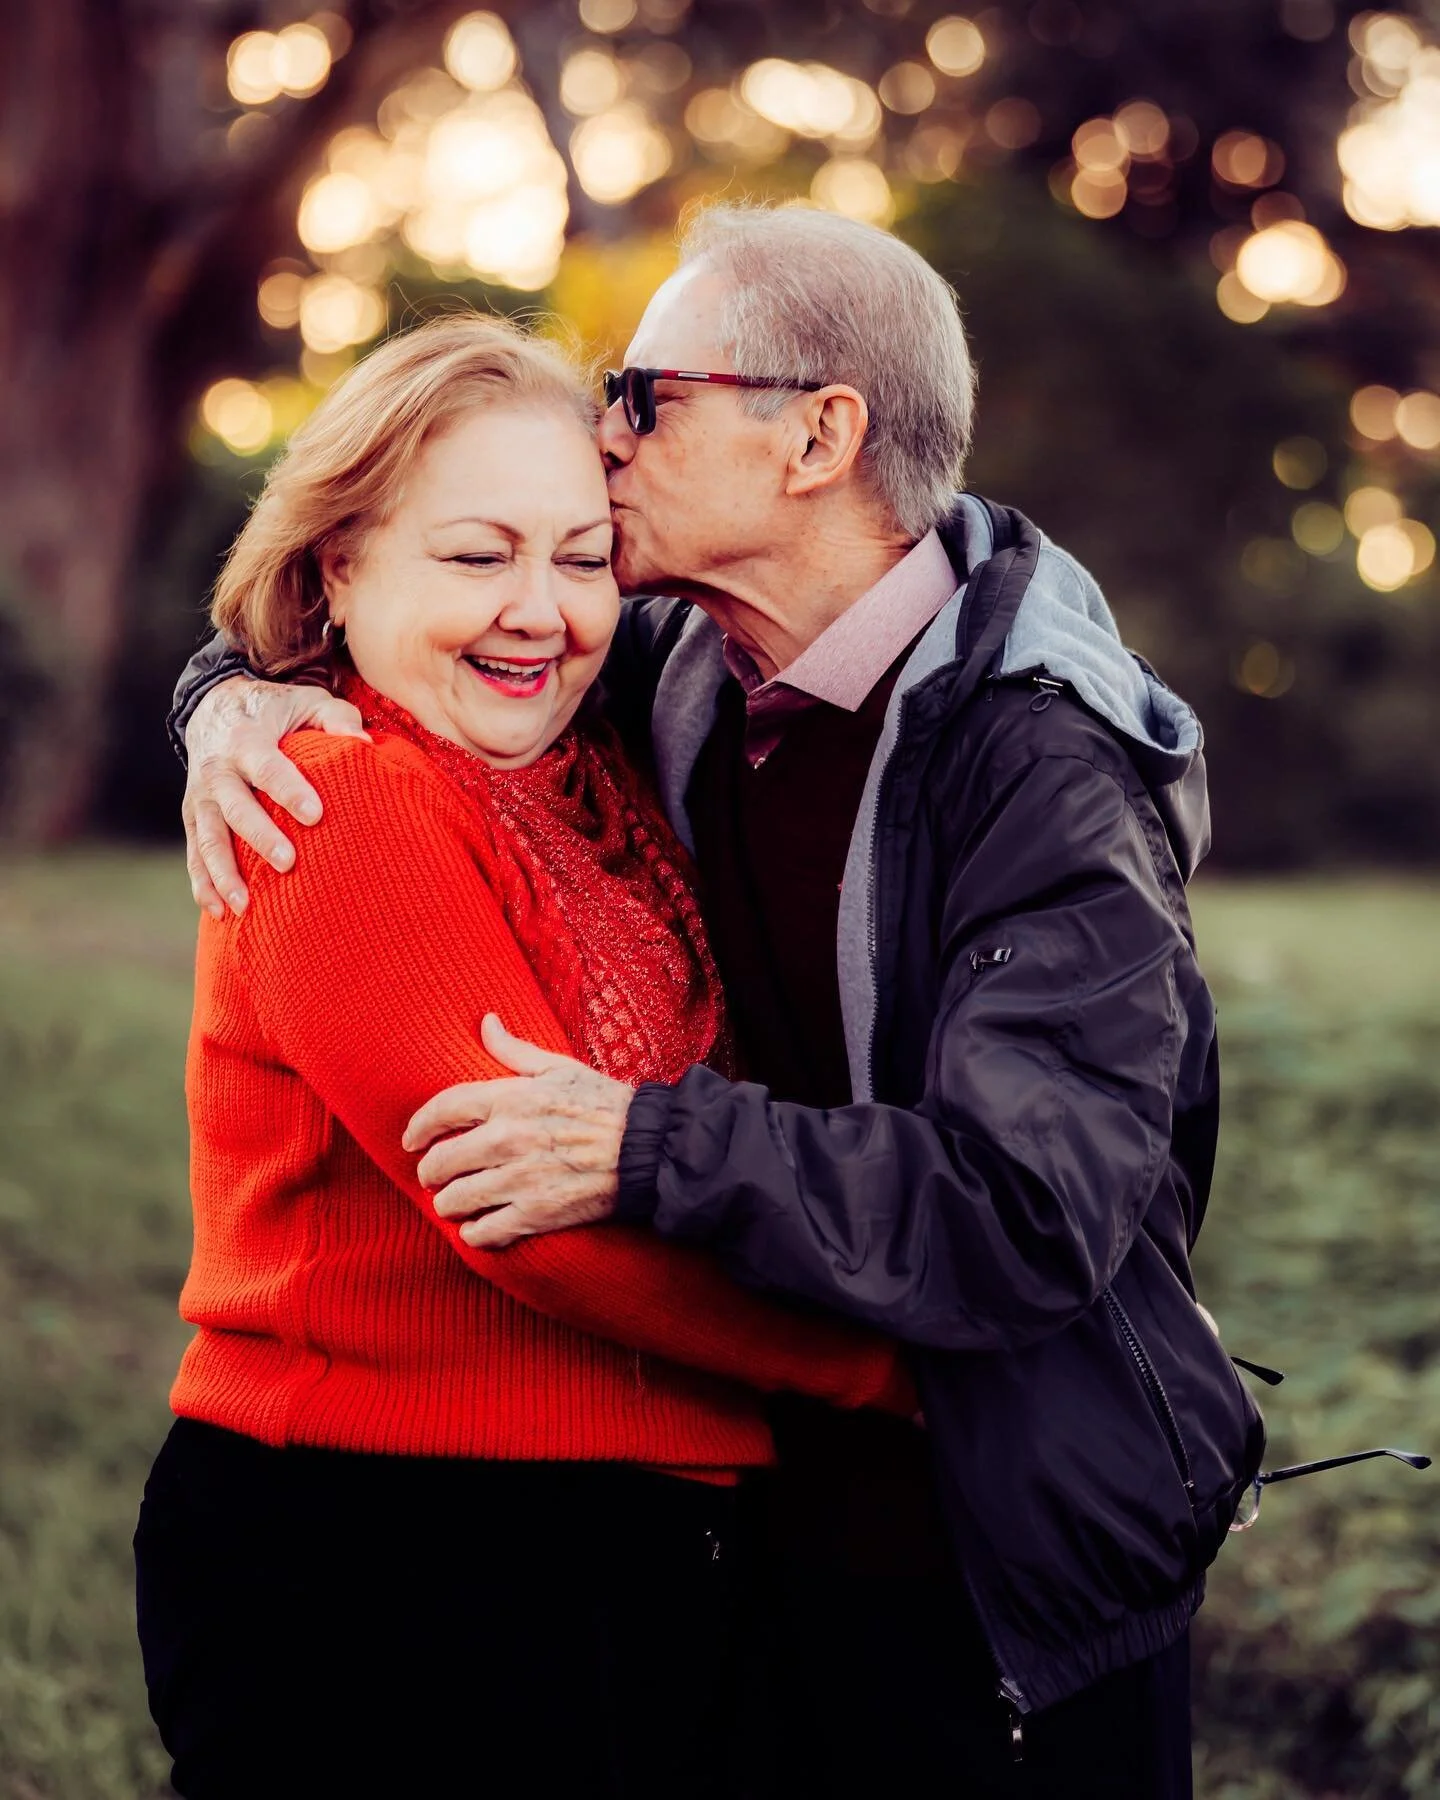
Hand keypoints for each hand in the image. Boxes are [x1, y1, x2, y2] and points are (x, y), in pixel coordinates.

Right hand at [183, 676, 368, 916]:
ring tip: (245, 905)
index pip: (269, 768)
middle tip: (287, 863)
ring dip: (224, 874)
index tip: (315, 815)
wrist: (215, 705)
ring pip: (208, 839)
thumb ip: (336, 718)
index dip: (290, 790)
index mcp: (246, 741)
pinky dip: (204, 885)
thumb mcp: (306, 701)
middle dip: (259, 837)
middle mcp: (217, 770)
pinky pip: (195, 854)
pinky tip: (220, 913)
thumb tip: (365, 745)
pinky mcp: (194, 818)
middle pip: (235, 808)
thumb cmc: (275, 710)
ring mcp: (200, 798)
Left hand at [404, 1016, 633, 1249]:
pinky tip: (478, 1227)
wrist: (646, 1149)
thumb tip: (486, 1022)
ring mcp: (519, 1179)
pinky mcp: (536, 1214)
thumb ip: (514, 1050)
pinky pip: (485, 1232)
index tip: (411, 1140)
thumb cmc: (604, 1104)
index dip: (418, 1127)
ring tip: (453, 1202)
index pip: (442, 1110)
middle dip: (430, 1171)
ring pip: (456, 1200)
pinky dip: (475, 1233)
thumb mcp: (559, 1068)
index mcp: (510, 1099)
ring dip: (448, 1204)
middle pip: (440, 1161)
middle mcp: (507, 1139)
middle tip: (433, 1176)